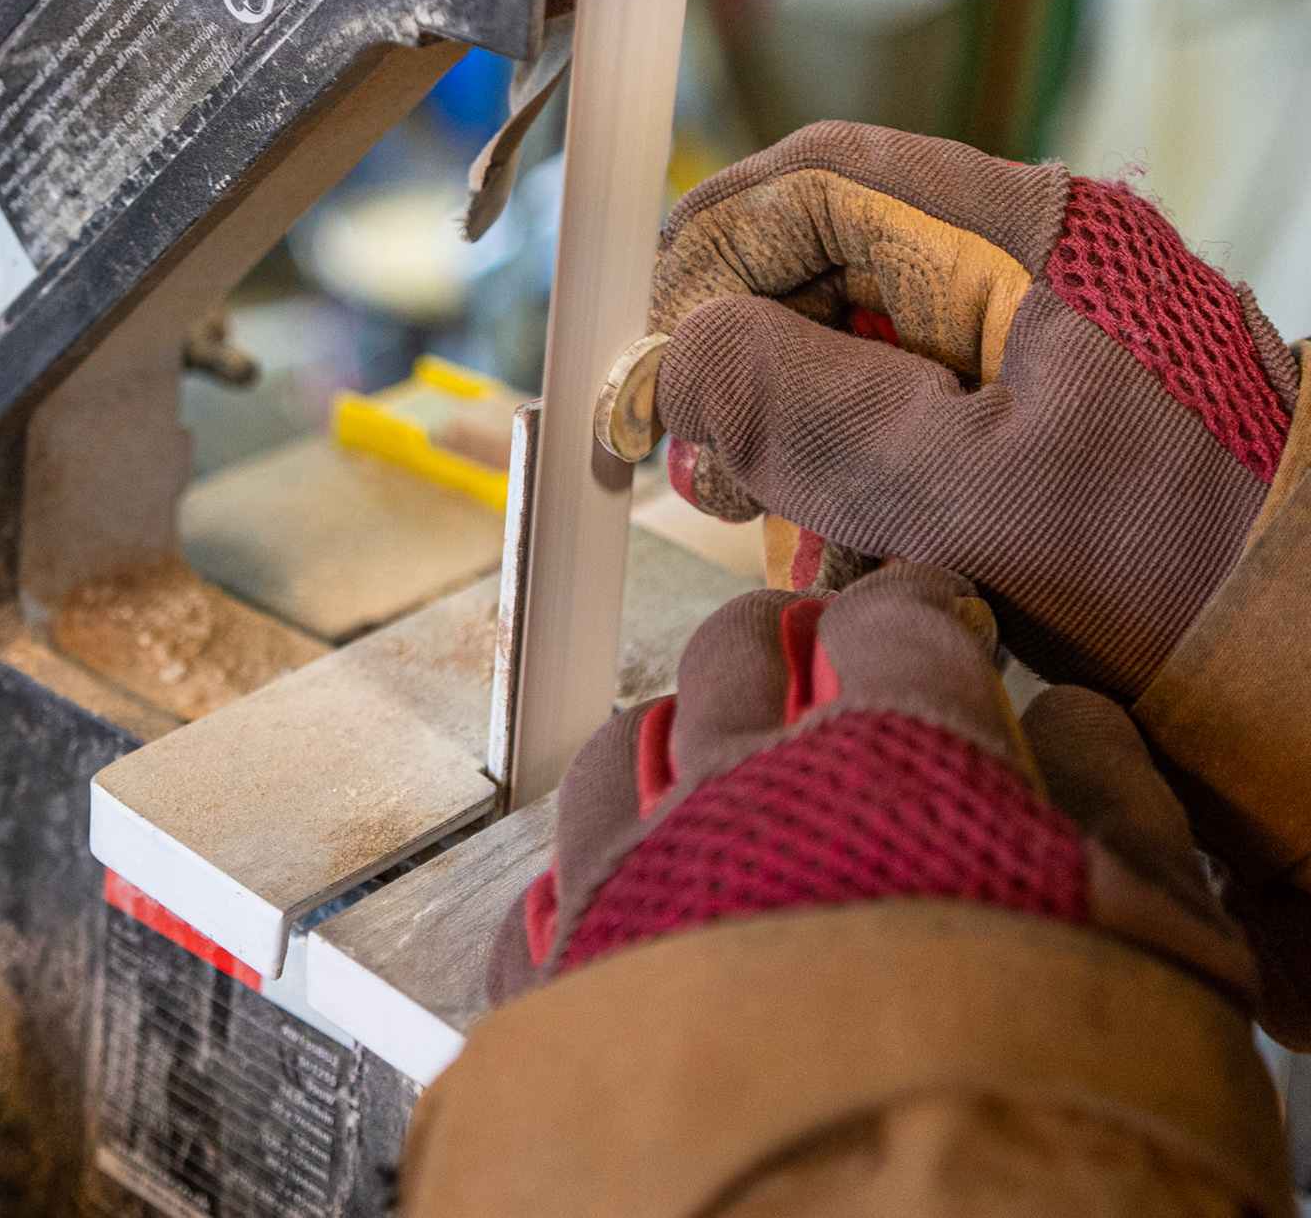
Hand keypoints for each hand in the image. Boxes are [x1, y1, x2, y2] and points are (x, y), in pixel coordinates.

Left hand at [488, 563, 1256, 1018]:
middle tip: (803, 643)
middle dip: (775, 631)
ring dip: (660, 733)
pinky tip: (611, 894)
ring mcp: (633, 883)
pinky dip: (580, 880)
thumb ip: (1118, 807)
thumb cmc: (1023, 1094)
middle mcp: (740, 797)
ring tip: (692, 750)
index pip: (895, 622)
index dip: (919, 605)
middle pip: (733, 650)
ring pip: (615, 749)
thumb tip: (1077, 729)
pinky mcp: (562, 985)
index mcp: (888, 761)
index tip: (932, 616)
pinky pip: (543, 895)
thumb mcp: (1156, 944)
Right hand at [649, 121, 1298, 699]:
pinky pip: (898, 412)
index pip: (821, 184)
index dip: (713, 257)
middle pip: (827, 264)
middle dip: (744, 360)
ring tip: (770, 521)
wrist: (1303, 662)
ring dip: (790, 433)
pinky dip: (848, 478)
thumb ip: (808, 415)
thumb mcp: (966, 497)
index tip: (655, 358)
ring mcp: (1030, 338)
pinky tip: (841, 549)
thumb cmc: (1176, 575)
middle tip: (704, 462)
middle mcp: (1029, 268)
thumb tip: (678, 358)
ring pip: (851, 345)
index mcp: (1031, 240)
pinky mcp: (1029, 408)